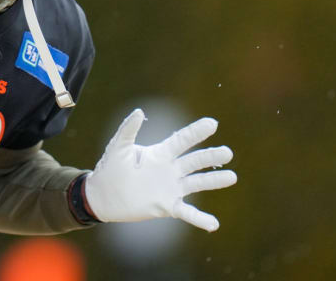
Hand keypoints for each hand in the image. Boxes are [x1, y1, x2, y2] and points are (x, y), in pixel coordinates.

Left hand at [84, 109, 236, 231]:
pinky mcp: (167, 206)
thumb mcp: (118, 147)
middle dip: (211, 156)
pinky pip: (187, 213)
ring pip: (197, 183)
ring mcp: (171, 188)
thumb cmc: (110, 168)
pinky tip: (214, 225)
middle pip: (194, 161)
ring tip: (232, 177)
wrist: (103, 196)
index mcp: (160, 153)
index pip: (182, 140)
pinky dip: (200, 219)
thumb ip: (128, 129)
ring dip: (214, 181)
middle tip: (228, 152)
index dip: (196, 132)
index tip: (212, 123)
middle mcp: (170, 169)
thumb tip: (140, 111)